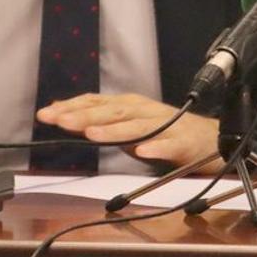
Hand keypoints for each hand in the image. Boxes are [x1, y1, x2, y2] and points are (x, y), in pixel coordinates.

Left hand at [35, 93, 219, 168]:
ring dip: (114, 131)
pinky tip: (144, 153)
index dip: (72, 107)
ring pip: (137, 127)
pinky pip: (169, 146)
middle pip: (113, 113)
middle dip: (85, 116)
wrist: (211, 141)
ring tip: (92, 134)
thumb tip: (65, 112)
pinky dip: (157, 149)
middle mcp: (146, 112)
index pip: (97, 103)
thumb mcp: (130, 124)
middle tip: (59, 120)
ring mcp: (166, 126)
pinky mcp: (184, 143)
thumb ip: (101, 119)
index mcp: (131, 107)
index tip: (46, 114)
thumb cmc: (168, 132)